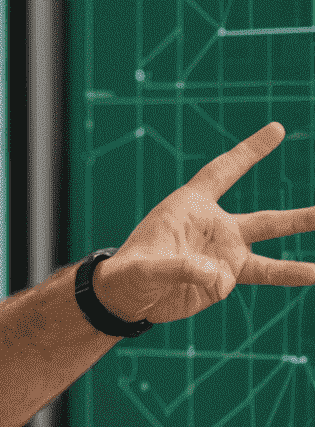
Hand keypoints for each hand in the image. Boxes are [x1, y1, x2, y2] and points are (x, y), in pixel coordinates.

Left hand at [91, 122, 314, 325]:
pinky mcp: (227, 275)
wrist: (129, 297)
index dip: (248, 151)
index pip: (223, 171)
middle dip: (300, 215)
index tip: (276, 129)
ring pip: (271, 240)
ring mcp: (225, 250)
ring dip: (302, 233)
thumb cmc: (129, 273)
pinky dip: (292, 273)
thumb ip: (177, 267)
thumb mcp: (144, 269)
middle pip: (265, 218)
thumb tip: (214, 273)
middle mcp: (214, 224)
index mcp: (189, 206)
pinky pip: (266, 271)